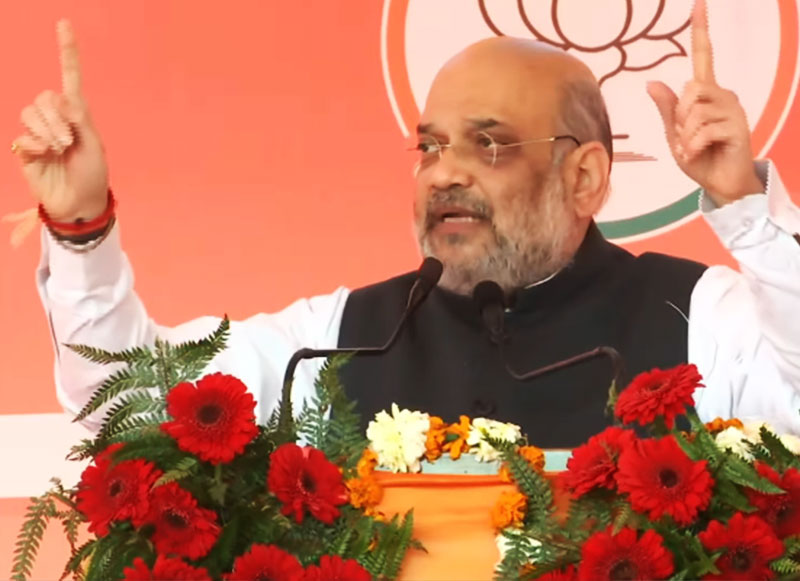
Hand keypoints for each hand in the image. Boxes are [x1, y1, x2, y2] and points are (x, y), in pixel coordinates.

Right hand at [12, 20, 107, 221]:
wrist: (79, 203)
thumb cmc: (92, 175)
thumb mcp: (94, 146)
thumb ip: (79, 120)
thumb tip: (62, 98)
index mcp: (77, 114)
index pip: (69, 77)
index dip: (66, 52)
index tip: (64, 24)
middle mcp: (56, 119)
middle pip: (44, 98)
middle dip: (56, 118)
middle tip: (68, 140)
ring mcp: (38, 133)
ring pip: (30, 113)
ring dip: (46, 130)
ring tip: (58, 148)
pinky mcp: (25, 149)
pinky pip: (22, 137)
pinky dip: (35, 146)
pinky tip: (44, 156)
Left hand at [647, 0, 762, 205]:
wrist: (720, 183)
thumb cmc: (699, 157)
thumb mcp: (674, 134)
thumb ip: (666, 110)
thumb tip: (651, 82)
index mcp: (706, 94)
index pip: (704, 55)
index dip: (700, 29)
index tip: (698, 3)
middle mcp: (724, 95)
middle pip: (691, 89)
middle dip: (680, 117)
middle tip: (684, 138)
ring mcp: (733, 110)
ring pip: (695, 111)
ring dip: (685, 136)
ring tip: (691, 148)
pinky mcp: (739, 127)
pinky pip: (704, 131)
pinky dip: (693, 146)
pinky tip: (696, 154)